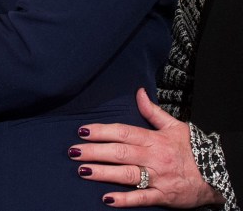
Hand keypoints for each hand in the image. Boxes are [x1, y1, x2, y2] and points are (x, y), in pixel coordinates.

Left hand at [69, 88, 223, 207]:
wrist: (217, 173)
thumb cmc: (191, 149)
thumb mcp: (174, 126)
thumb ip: (152, 111)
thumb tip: (139, 92)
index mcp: (154, 139)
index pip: (123, 132)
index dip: (102, 131)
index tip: (82, 130)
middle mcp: (154, 157)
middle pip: (120, 153)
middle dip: (95, 151)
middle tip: (73, 151)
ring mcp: (158, 177)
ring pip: (127, 174)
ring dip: (103, 173)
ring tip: (82, 170)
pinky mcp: (164, 196)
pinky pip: (142, 198)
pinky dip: (124, 199)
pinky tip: (106, 199)